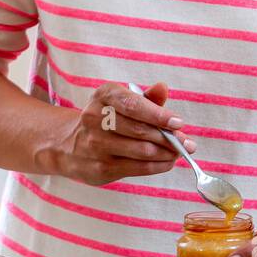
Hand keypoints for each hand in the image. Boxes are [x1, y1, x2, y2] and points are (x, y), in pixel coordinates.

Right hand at [47, 81, 195, 186]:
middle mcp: (95, 119)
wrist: (69, 145)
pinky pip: (138, 168)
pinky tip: (167, 161)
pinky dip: (158, 165)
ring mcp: (96, 145)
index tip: (178, 123)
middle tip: (187, 142)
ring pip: (142, 151)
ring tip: (179, 151)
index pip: (134, 105)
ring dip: (167, 153)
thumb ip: (145, 98)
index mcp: (103, 95)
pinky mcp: (101, 168)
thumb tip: (163, 88)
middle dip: (170, 138)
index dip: (159, 114)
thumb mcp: (121, 102)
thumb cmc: (106, 119)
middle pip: (141, 130)